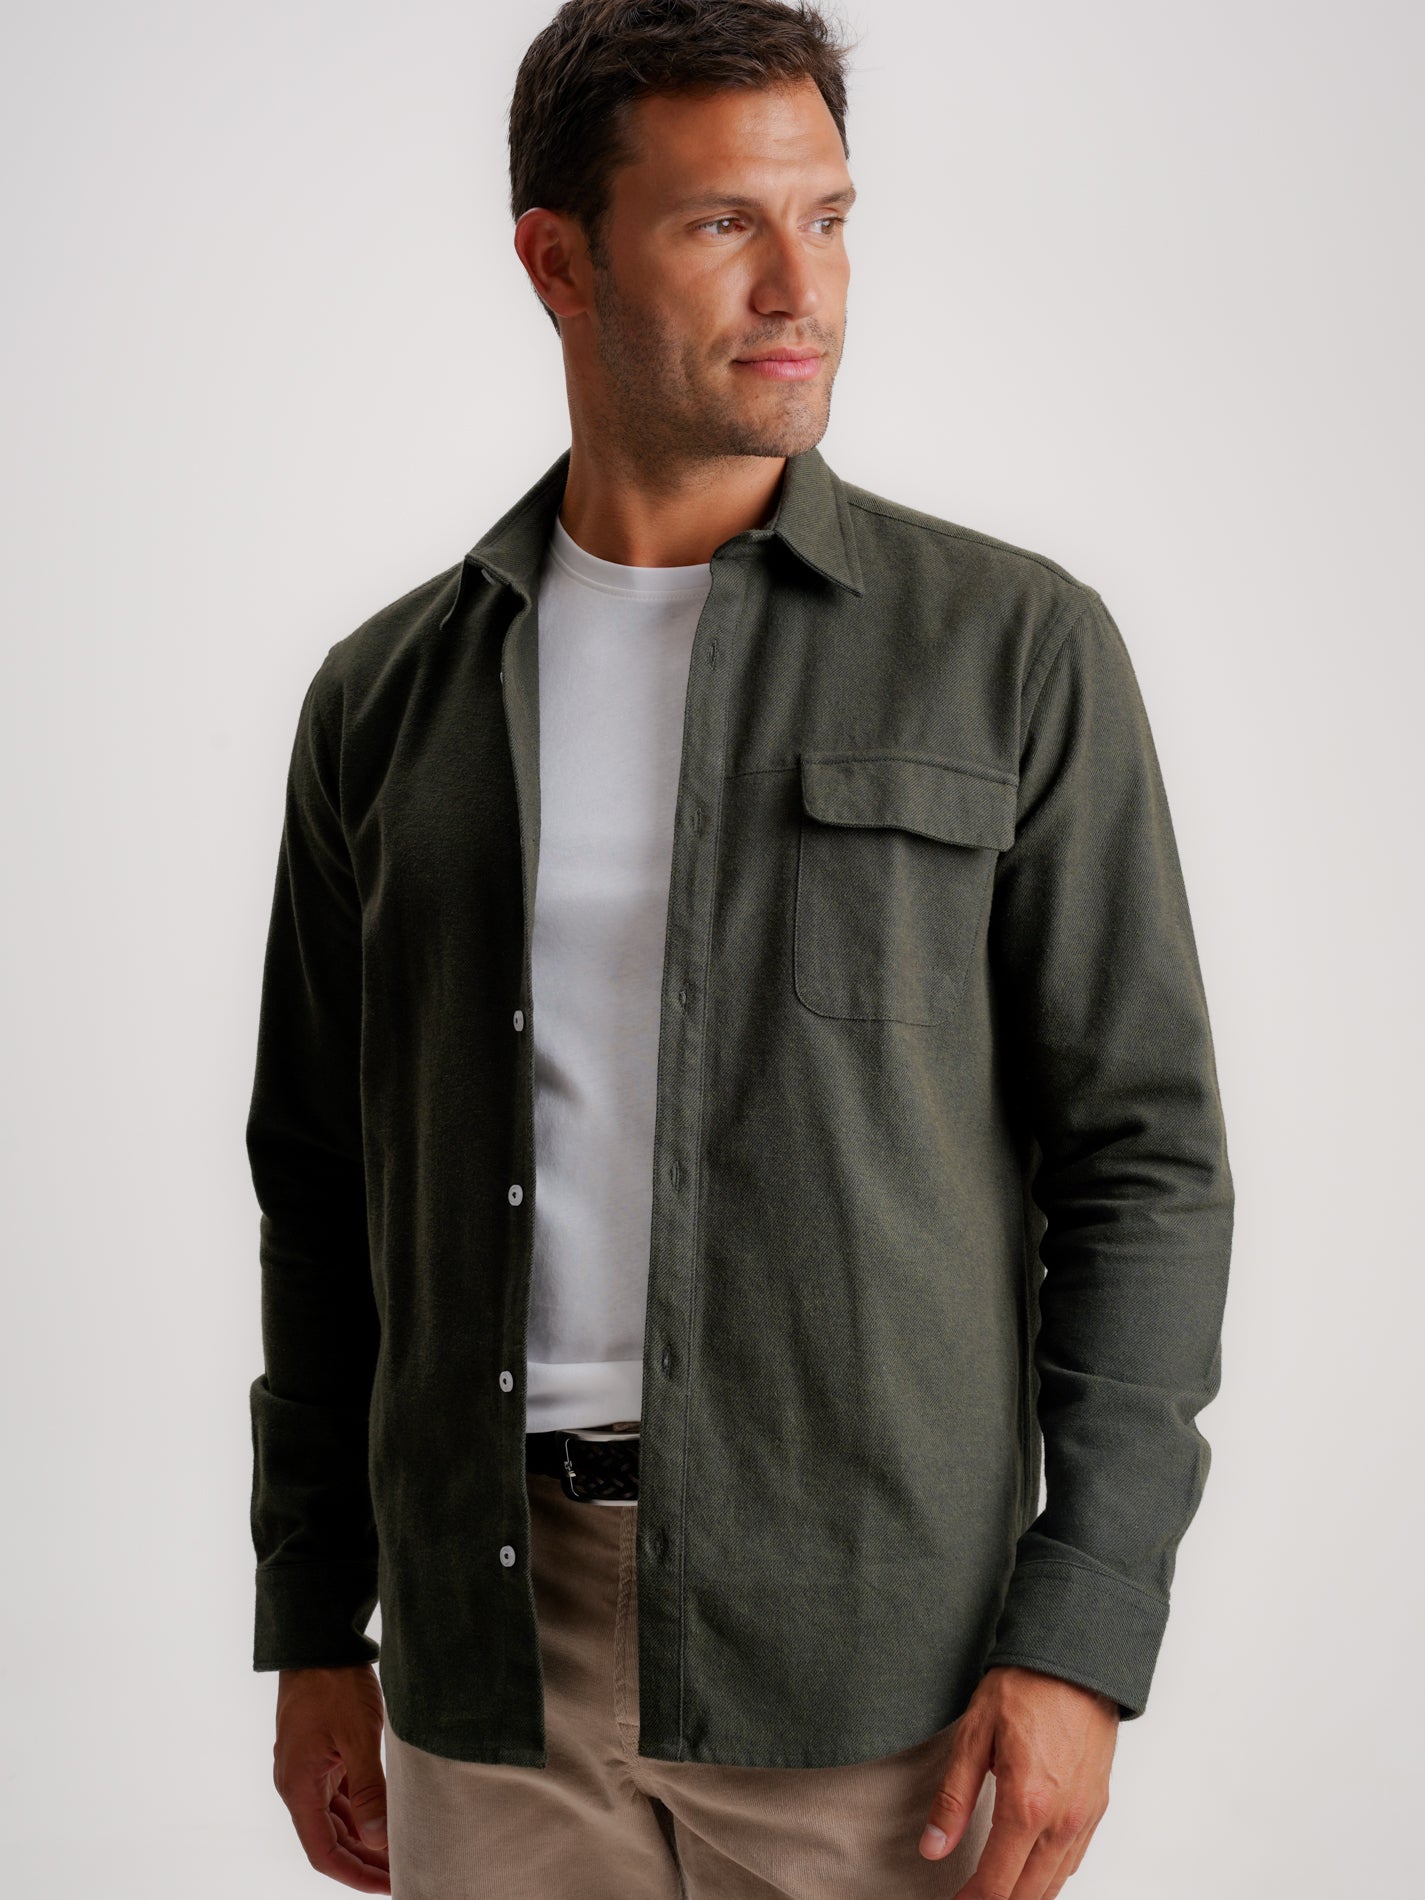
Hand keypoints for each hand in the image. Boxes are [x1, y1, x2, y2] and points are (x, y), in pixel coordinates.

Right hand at [272, 1662, 391, 1892]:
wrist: (318, 1639)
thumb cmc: (334, 1683)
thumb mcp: (358, 1736)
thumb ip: (369, 1789)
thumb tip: (379, 1839)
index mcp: (298, 1787)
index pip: (323, 1852)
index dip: (354, 1875)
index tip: (387, 1888)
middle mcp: (298, 1784)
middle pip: (331, 1840)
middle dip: (365, 1861)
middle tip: (404, 1875)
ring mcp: (308, 1769)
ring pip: (337, 1819)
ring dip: (365, 1838)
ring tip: (402, 1853)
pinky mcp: (320, 1754)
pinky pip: (340, 1795)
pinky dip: (362, 1811)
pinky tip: (387, 1818)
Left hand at [919, 1664, 1118, 1898]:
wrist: (1076, 1659)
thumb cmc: (1025, 1687)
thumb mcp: (974, 1735)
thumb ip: (953, 1798)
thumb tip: (933, 1847)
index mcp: (1026, 1805)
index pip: (997, 1884)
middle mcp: (1061, 1820)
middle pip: (1028, 1894)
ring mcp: (1084, 1817)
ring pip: (1055, 1885)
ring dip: (1025, 1896)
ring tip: (995, 1893)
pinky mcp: (1098, 1807)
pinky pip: (1074, 1861)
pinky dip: (1051, 1878)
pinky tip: (1031, 1872)